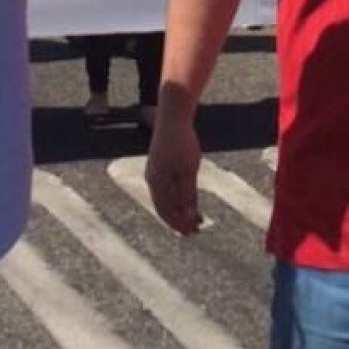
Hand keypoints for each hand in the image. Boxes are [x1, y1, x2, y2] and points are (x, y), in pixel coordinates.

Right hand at [145, 108, 204, 235]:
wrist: (173, 116)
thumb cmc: (182, 142)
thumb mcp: (189, 171)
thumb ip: (188, 195)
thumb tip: (190, 217)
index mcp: (157, 183)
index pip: (166, 212)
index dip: (179, 224)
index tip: (194, 232)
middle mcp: (152, 180)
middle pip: (164, 208)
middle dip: (179, 221)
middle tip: (196, 230)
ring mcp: (154, 173)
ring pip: (165, 199)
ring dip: (179, 211)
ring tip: (195, 218)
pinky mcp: (159, 166)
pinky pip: (166, 189)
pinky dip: (177, 198)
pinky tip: (188, 199)